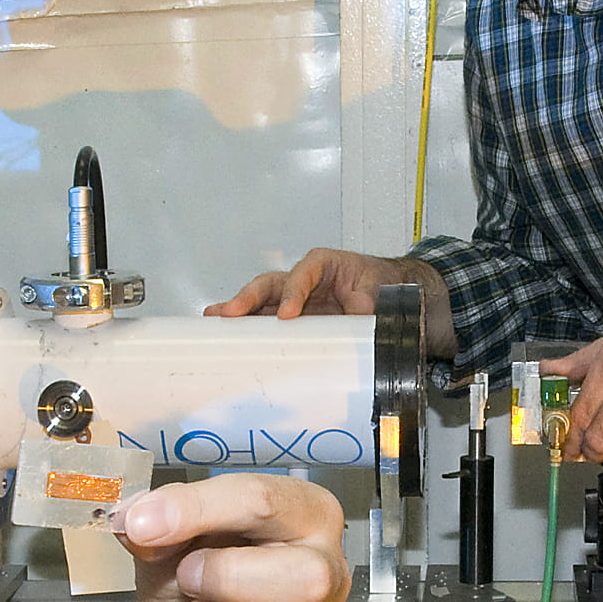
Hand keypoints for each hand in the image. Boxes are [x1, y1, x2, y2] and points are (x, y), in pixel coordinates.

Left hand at [112, 474, 348, 601]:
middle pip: (309, 577)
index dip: (197, 511)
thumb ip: (153, 514)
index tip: (142, 525)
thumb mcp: (166, 531)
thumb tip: (136, 520)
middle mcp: (331, 571)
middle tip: (188, 580)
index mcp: (305, 513)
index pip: (266, 501)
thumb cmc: (189, 571)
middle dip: (225, 580)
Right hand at [205, 249, 453, 354]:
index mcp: (324, 264)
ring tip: (213, 321)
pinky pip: (265, 321)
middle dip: (249, 298)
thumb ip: (370, 304)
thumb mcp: (381, 291)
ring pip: (260, 301)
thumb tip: (363, 320)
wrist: (389, 296)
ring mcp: (293, 298)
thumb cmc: (381, 286)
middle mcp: (303, 278)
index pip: (304, 274)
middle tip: (230, 314)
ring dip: (237, 312)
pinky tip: (225, 336)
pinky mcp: (291, 318)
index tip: (288, 315)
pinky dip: (247, 328)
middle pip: (270, 284)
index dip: (294, 293)